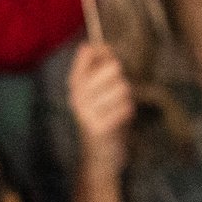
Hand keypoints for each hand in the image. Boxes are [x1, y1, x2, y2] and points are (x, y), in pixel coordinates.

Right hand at [66, 40, 134, 178]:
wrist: (99, 155)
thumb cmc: (103, 117)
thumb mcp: (95, 91)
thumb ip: (95, 67)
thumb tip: (89, 45)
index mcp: (74, 83)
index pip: (90, 52)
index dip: (106, 51)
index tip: (111, 58)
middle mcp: (76, 96)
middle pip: (113, 67)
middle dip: (121, 78)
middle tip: (117, 92)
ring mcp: (86, 112)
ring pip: (122, 87)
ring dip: (126, 97)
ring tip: (118, 107)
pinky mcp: (99, 127)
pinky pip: (125, 107)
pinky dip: (128, 111)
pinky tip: (121, 118)